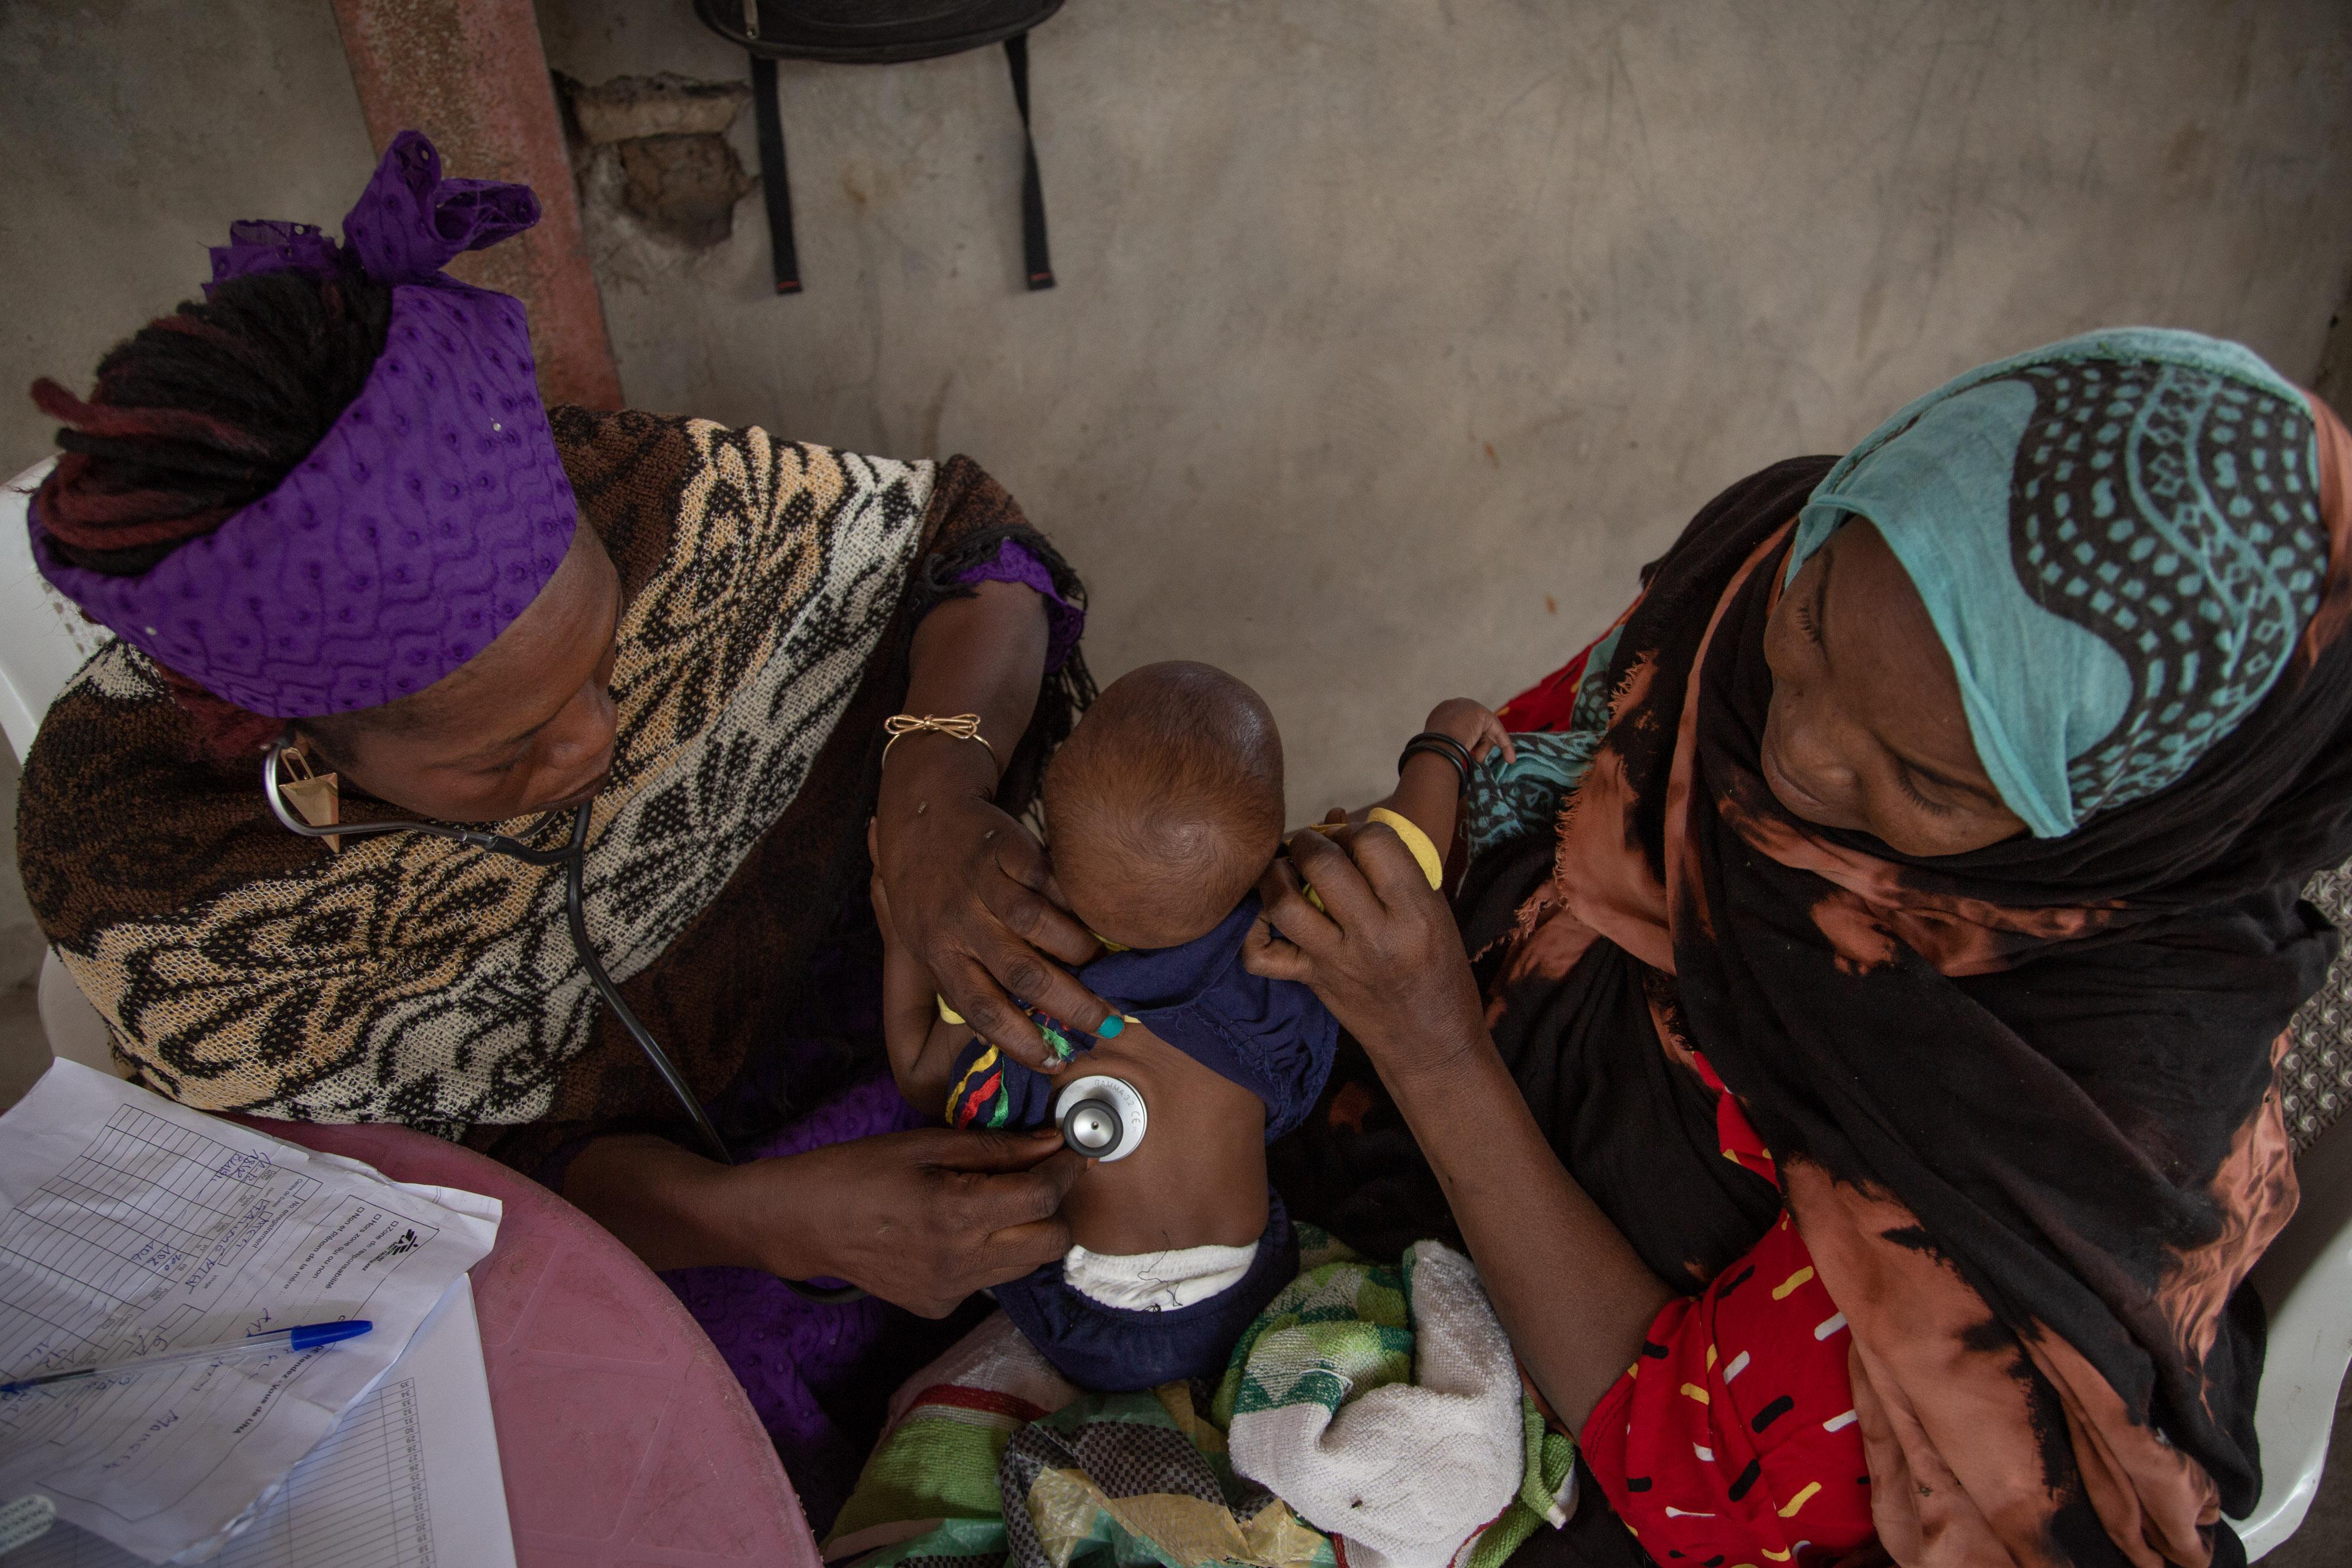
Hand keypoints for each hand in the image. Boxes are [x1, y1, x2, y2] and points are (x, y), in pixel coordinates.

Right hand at [740, 1127, 1086, 1317]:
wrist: (803, 1224)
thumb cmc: (858, 1171)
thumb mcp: (925, 1144)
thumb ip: (995, 1149)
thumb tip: (1050, 1143)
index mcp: (957, 1212)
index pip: (1043, 1198)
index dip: (1065, 1170)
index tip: (1070, 1151)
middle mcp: (961, 1261)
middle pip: (1050, 1244)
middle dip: (1055, 1209)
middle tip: (1040, 1180)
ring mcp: (950, 1291)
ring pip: (1024, 1266)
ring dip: (1026, 1233)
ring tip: (996, 1203)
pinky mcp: (937, 1307)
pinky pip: (987, 1280)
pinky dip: (988, 1254)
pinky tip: (955, 1232)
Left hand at [873, 743, 1112, 1071]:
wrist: (919, 810)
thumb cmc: (923, 888)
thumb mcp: (920, 940)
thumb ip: (955, 982)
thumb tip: (993, 1037)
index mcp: (938, 953)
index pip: (981, 1009)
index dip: (1019, 1040)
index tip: (1054, 1062)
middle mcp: (957, 922)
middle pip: (1020, 971)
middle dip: (1069, 1004)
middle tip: (1107, 1024)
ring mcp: (980, 882)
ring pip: (1035, 922)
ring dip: (1077, 948)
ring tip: (1102, 965)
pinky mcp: (1003, 845)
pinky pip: (1045, 876)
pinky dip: (1072, 898)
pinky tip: (1094, 914)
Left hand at [1243, 821, 1488, 1088]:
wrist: (1433, 1043)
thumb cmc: (1440, 969)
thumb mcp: (1433, 911)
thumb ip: (1393, 867)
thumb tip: (1336, 819)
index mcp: (1415, 913)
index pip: (1375, 843)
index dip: (1356, 829)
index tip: (1352, 837)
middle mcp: (1374, 936)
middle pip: (1323, 864)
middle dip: (1310, 841)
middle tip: (1313, 845)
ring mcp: (1336, 961)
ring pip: (1284, 903)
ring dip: (1276, 873)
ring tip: (1285, 868)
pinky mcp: (1310, 981)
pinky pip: (1262, 955)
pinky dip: (1252, 930)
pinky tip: (1265, 914)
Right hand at [1423, 697, 1516, 765]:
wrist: (1437, 744)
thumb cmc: (1435, 751)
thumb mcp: (1441, 746)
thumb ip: (1451, 744)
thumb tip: (1459, 754)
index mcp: (1440, 714)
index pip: (1461, 725)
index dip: (1468, 740)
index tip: (1470, 754)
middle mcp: (1453, 706)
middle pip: (1474, 726)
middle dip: (1479, 744)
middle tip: (1477, 758)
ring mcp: (1467, 707)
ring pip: (1485, 728)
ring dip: (1486, 747)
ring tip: (1480, 759)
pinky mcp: (1481, 713)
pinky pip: (1496, 730)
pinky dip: (1504, 745)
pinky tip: (1510, 758)